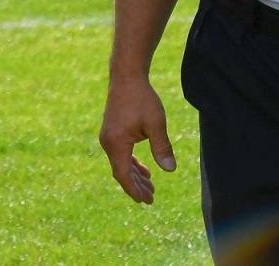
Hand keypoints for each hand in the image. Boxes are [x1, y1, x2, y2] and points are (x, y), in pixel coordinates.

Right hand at [99, 76, 176, 203]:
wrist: (127, 77)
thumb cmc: (142, 99)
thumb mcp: (156, 123)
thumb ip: (162, 147)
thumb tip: (170, 170)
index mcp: (116, 143)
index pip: (123, 175)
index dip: (134, 189)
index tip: (147, 201)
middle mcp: (108, 142)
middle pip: (121, 172)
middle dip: (136, 186)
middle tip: (151, 199)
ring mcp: (108, 137)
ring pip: (120, 164)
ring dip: (134, 176)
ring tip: (150, 186)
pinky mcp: (111, 132)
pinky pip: (120, 154)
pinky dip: (131, 164)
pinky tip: (144, 169)